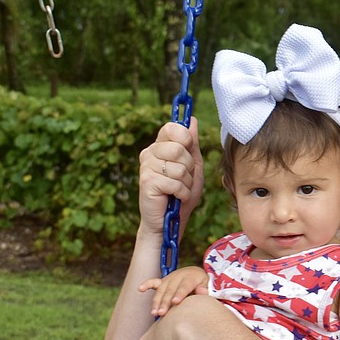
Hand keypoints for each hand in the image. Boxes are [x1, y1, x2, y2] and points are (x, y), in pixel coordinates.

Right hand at [138, 119, 204, 236]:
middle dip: (189, 167)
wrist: (169, 220)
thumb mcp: (193, 166)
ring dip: (186, 183)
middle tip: (184, 178)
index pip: (172, 128)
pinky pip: (175, 182)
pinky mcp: (147, 182)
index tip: (188, 151)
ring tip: (179, 190)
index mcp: (160, 146)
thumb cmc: (181, 193)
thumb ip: (192, 144)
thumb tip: (192, 120)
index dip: (185, 138)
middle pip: (179, 149)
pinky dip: (182, 193)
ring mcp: (146, 167)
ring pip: (179, 167)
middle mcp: (150, 153)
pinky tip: (175, 197)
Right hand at [139, 267, 208, 316]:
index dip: (180, 294)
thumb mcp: (206, 283)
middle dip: (165, 302)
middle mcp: (177, 277)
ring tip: (154, 313)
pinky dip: (146, 285)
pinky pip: (153, 282)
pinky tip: (140, 289)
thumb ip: (204, 288)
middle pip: (170, 290)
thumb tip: (203, 292)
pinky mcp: (163, 282)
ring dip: (156, 302)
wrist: (194, 273)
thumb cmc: (201, 283)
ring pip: (161, 290)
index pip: (184, 287)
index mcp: (189, 278)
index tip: (175, 302)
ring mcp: (169, 279)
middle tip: (162, 313)